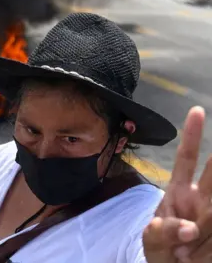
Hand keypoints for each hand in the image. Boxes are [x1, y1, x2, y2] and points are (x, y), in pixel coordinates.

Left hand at [143, 106, 211, 262]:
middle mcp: (200, 199)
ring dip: (204, 236)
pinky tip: (195, 254)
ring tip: (184, 255)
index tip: (196, 111)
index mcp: (178, 193)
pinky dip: (208, 247)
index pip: (186, 160)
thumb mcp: (152, 243)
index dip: (192, 136)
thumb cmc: (162, 253)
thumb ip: (160, 234)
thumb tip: (187, 229)